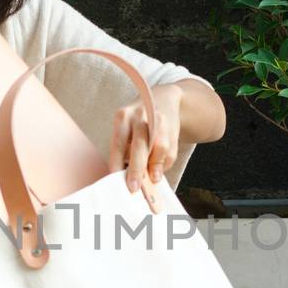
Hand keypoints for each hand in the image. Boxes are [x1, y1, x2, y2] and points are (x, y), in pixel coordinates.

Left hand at [109, 83, 182, 212]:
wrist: (165, 100)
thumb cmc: (141, 123)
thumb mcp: (127, 130)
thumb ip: (126, 152)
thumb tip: (127, 178)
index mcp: (123, 117)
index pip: (118, 143)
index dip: (116, 163)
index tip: (115, 180)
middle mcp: (140, 116)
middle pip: (138, 145)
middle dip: (136, 169)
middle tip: (134, 187)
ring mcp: (158, 121)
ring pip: (158, 148)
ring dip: (154, 167)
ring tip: (152, 179)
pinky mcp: (172, 127)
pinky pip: (169, 151)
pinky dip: (165, 163)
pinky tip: (160, 166)